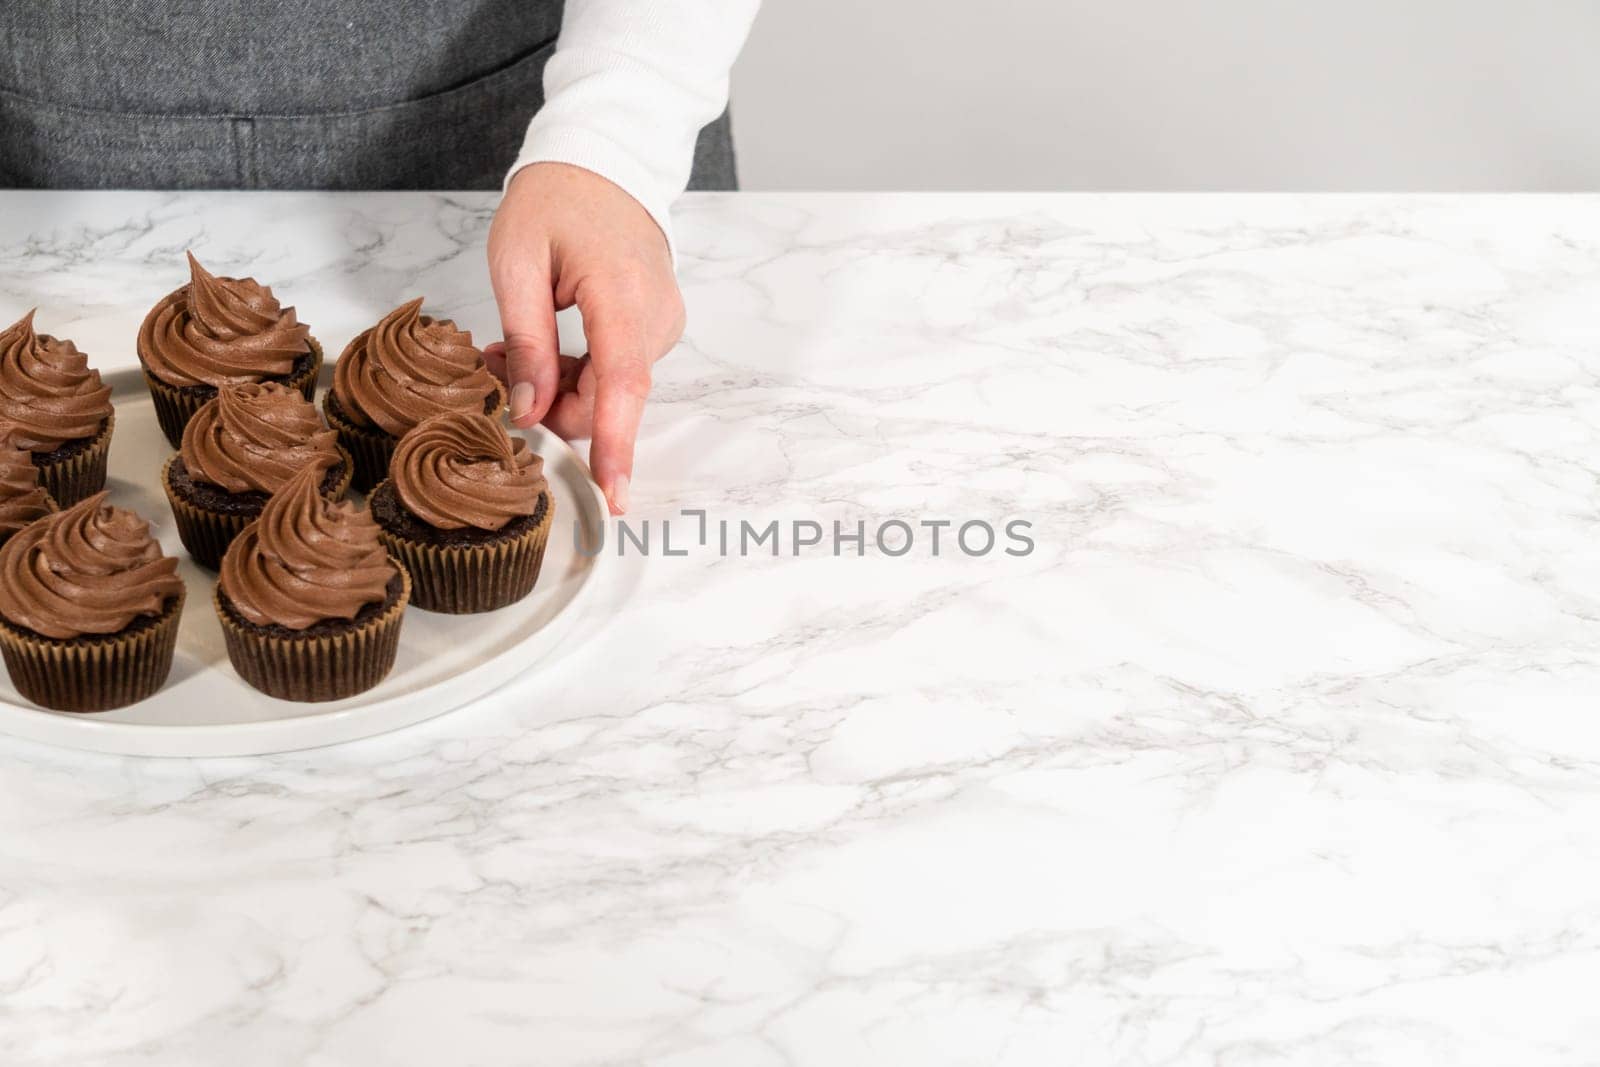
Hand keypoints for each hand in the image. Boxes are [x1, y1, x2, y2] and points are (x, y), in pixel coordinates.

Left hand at [485, 162, 684, 514]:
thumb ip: (527, 340)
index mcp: (623, 296)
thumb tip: (530, 411)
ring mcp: (662, 323)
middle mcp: (656, 317)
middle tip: (497, 366)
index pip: (623, 387)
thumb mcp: (517, 262)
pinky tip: (546, 347)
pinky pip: (617, 373)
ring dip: (559, 387)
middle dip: (551, 405)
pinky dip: (578, 373)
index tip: (613, 496)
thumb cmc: (556, 200)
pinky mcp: (656, 327)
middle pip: (608, 400)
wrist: (603, 163)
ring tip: (513, 348)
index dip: (615, 447)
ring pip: (609, 392)